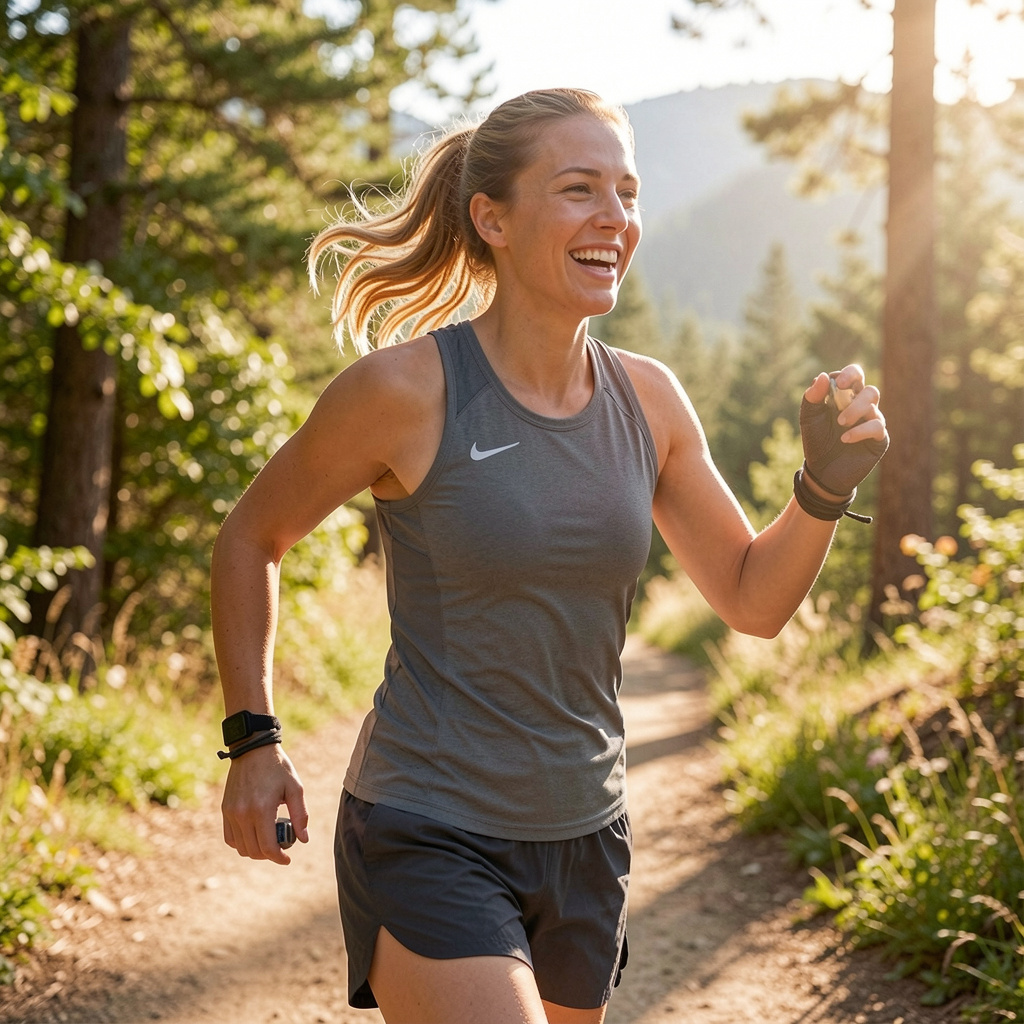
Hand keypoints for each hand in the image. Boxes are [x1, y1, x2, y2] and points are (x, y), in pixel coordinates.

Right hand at [221, 743, 308, 864]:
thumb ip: (300, 815)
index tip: (287, 859)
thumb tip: (303, 840)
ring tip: (268, 839)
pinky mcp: (225, 809)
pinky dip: (242, 843)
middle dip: (269, 855)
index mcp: (262, 809)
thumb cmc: (277, 767)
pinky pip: (230, 838)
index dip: (279, 858)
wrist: (253, 749)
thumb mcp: (295, 788)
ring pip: (241, 847)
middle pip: (254, 851)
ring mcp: (231, 812)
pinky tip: (254, 835)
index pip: (268, 847)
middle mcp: (243, 814)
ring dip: (255, 850)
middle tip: (281, 846)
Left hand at [800, 365, 888, 496]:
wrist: (822, 472)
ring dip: (855, 411)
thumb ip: (813, 397)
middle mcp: (862, 406)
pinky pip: (877, 426)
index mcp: (845, 396)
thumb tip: (823, 376)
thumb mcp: (809, 418)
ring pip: (873, 405)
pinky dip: (860, 431)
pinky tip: (845, 439)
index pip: (855, 375)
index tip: (839, 383)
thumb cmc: (816, 441)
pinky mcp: (879, 438)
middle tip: (838, 411)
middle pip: (869, 390)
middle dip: (854, 398)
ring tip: (840, 424)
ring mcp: (872, 421)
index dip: (850, 374)